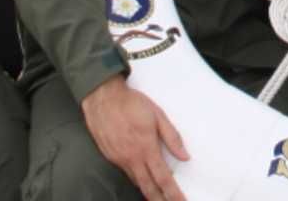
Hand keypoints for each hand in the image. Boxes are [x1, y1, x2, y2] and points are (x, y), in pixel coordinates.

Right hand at [82, 75, 188, 200]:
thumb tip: (185, 156)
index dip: (173, 193)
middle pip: (148, 187)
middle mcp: (131, 158)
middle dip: (160, 199)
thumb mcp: (158, 115)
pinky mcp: (109, 156)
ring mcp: (118, 159)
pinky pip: (126, 173)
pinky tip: (142, 181)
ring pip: (136, 182)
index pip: (163, 178)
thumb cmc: (131, 103)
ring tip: (158, 198)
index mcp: (146, 148)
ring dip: (148, 192)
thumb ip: (172, 137)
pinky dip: (136, 180)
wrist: (102, 97)